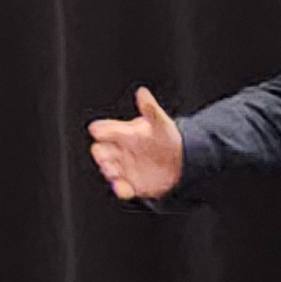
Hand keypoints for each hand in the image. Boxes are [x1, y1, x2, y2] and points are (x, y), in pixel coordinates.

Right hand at [86, 87, 184, 201]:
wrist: (182, 162)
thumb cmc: (167, 139)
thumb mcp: (161, 122)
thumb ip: (150, 109)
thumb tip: (142, 92)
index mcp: (123, 134)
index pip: (104, 132)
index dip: (101, 131)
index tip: (98, 131)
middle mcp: (120, 151)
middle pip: (101, 152)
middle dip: (101, 153)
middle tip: (104, 154)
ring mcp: (124, 168)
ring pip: (109, 170)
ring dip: (109, 171)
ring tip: (114, 172)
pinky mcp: (132, 184)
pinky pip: (122, 188)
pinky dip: (121, 189)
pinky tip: (125, 188)